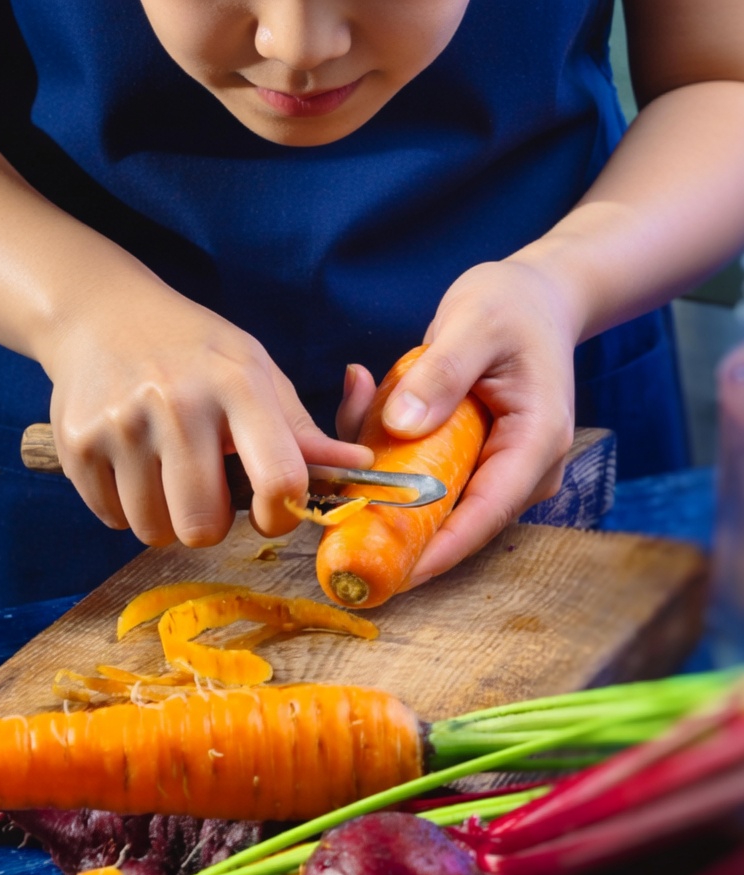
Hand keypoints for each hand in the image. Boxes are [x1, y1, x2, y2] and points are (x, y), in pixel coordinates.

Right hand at [41, 272, 372, 547]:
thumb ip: (301, 430)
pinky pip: (113, 520)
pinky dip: (127, 506)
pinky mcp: (77, 444)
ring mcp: (120, 424)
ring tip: (166, 471)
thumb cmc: (193, 350)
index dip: (280, 516)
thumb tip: (360, 470)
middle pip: (203, 526)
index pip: (279, 481)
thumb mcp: (253, 371)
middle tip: (206, 490)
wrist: (99, 312)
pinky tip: (132, 463)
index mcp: (237, 385)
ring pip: (155, 531)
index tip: (271, 510)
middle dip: (210, 523)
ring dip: (166, 517)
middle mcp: (176, 402)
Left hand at [337, 258, 578, 588]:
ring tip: (352, 438)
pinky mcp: (477, 465)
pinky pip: (429, 479)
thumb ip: (441, 373)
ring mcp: (501, 471)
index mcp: (535, 443)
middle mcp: (524, 470)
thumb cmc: (511, 306)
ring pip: (436, 502)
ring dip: (388, 484)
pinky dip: (392, 460)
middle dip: (398, 525)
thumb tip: (402, 424)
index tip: (391, 575)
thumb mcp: (474, 323)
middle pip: (457, 521)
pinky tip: (365, 415)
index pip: (485, 515)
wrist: (534, 298)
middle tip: (339, 527)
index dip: (438, 552)